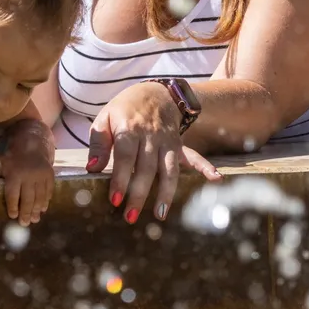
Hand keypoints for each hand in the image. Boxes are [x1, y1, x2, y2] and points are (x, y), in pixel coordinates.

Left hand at [0, 122, 54, 224]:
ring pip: (39, 196)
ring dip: (37, 209)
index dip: (12, 206)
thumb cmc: (13, 158)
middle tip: (24, 223)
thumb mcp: (0, 162)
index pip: (13, 194)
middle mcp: (29, 176)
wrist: (32, 144)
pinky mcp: (50, 176)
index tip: (12, 216)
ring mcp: (41, 176)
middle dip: (26, 212)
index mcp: (15, 174)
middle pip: (27, 198)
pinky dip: (46, 201)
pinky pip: (48, 191)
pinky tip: (43, 209)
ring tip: (34, 220)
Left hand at [86, 82, 221, 223]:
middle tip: (130, 217)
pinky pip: (193, 157)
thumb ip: (98, 144)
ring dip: (165, 193)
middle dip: (139, 194)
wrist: (156, 91)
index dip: (121, 179)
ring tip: (160, 215)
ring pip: (169, 170)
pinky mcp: (179, 145)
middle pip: (147, 168)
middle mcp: (151, 136)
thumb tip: (92, 168)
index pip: (126, 157)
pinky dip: (205, 167)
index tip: (115, 199)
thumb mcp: (105, 118)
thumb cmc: (125, 109)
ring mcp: (168, 141)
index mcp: (129, 129)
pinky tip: (215, 179)